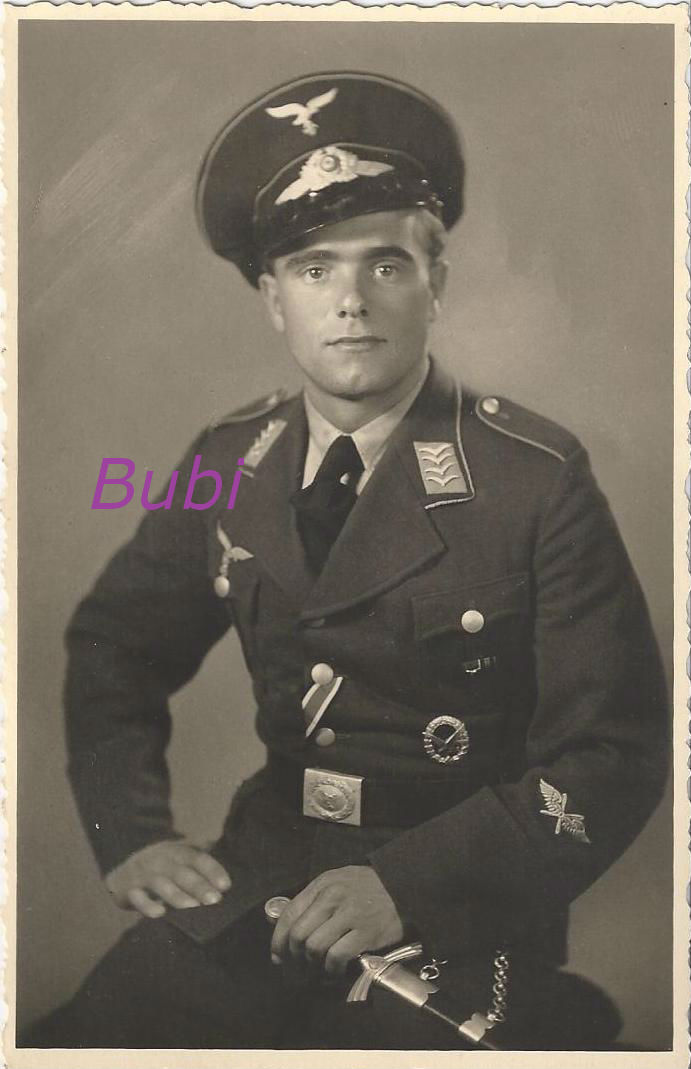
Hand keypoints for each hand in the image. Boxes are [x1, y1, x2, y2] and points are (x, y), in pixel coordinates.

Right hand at [105, 840, 230, 918]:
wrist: (122, 872)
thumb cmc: (160, 868)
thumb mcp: (178, 858)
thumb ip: (199, 860)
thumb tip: (228, 869)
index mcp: (176, 851)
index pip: (197, 858)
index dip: (212, 870)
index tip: (226, 885)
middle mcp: (160, 860)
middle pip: (181, 872)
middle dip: (198, 885)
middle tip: (214, 900)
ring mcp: (143, 874)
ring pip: (161, 884)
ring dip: (177, 896)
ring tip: (192, 908)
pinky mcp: (129, 890)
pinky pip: (138, 898)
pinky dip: (147, 905)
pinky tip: (159, 914)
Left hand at [270, 865, 403, 976]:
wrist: (405, 886)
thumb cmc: (369, 887)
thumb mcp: (338, 881)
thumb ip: (315, 899)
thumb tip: (290, 930)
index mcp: (322, 884)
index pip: (289, 914)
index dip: (278, 940)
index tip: (278, 956)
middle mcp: (332, 897)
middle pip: (299, 934)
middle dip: (293, 958)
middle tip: (297, 970)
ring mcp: (349, 914)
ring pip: (315, 947)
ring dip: (312, 966)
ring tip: (317, 971)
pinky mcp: (365, 932)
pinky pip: (337, 956)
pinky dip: (331, 970)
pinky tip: (334, 972)